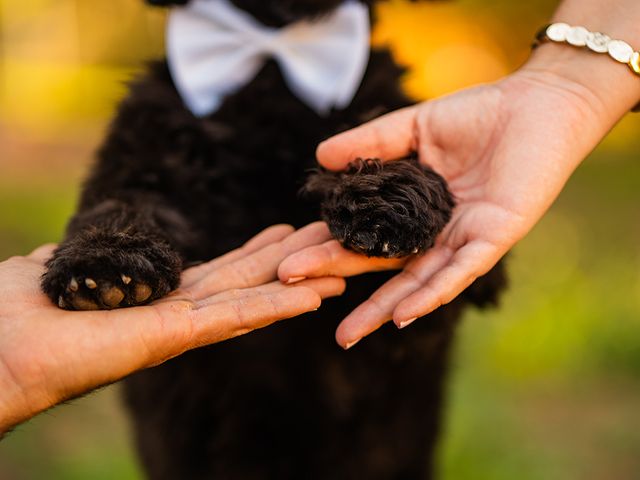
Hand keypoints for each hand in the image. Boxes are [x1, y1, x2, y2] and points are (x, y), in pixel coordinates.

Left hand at [0, 222, 343, 432]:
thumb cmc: (15, 309)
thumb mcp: (64, 265)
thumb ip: (86, 256)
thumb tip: (76, 247)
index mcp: (153, 294)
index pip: (217, 272)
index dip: (254, 252)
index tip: (284, 231)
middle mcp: (175, 313)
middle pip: (245, 281)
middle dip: (287, 259)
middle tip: (326, 238)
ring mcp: (180, 327)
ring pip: (252, 299)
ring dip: (296, 284)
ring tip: (338, 267)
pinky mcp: (176, 337)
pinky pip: (236, 318)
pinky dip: (277, 307)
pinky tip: (313, 296)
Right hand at [279, 52, 629, 348]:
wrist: (536, 104)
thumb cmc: (479, 114)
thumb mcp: (413, 128)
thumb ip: (371, 144)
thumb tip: (320, 156)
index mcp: (414, 210)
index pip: (363, 232)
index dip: (326, 245)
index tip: (287, 257)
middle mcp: (435, 232)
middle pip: (380, 262)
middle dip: (336, 276)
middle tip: (292, 287)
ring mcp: (463, 239)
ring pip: (417, 280)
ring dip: (381, 308)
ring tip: (347, 334)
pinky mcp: (493, 237)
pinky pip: (461, 271)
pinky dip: (432, 293)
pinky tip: (402, 315)